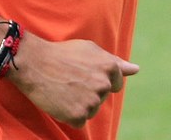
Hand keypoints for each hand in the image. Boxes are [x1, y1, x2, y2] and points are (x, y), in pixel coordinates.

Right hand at [7, 32, 138, 127]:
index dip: (99, 79)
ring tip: (65, 88)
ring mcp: (92, 101)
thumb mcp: (90, 50)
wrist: (35, 63)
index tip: (85, 74)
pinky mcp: (78, 116)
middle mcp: (104, 85)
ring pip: (92, 109)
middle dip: (90, 91)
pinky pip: (80, 120)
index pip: (116, 84)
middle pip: (102, 97)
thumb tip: (136, 69)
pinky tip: (61, 99)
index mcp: (110, 67)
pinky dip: (70, 114)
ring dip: (81, 103)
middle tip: (72, 79)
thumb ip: (115, 62)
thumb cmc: (63, 53)